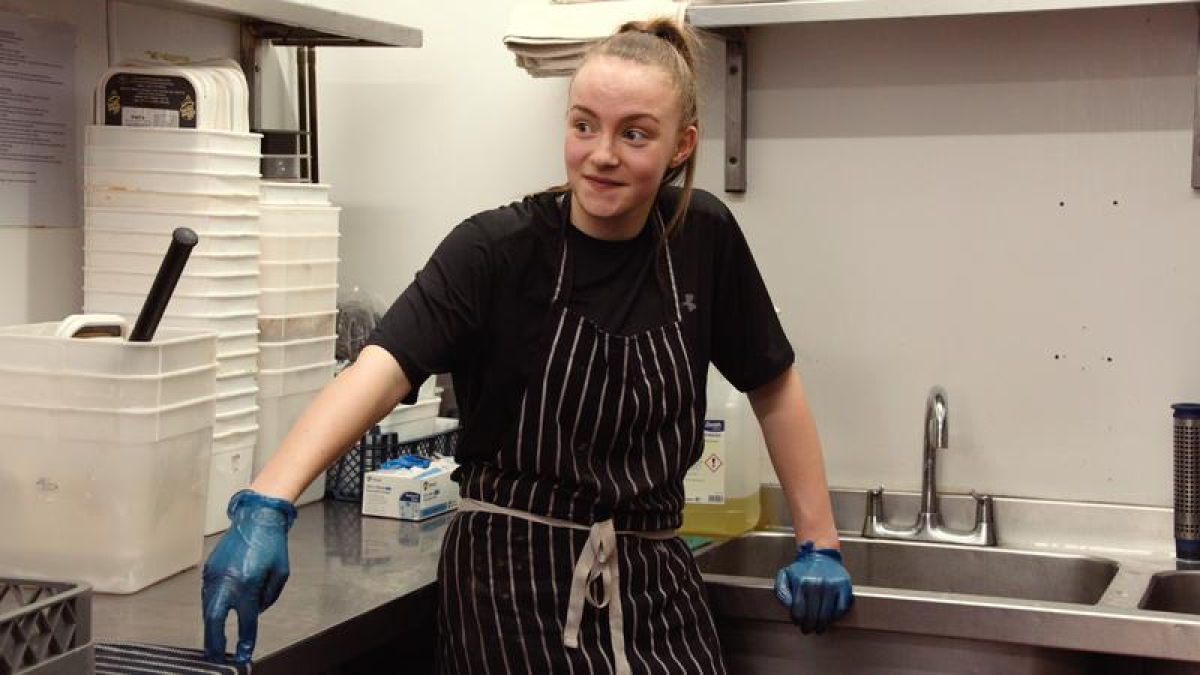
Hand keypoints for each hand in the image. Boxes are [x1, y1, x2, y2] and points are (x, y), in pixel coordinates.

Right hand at [202, 490, 296, 663]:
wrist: (257, 517)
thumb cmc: (272, 543)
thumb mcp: (280, 574)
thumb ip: (268, 598)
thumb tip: (255, 612)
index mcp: (248, 583)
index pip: (246, 621)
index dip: (246, 641)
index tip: (244, 655)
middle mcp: (227, 581)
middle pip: (214, 620)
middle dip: (213, 643)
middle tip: (215, 658)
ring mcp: (214, 575)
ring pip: (207, 609)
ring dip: (211, 627)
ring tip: (215, 642)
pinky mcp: (209, 569)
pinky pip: (207, 596)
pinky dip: (211, 608)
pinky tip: (217, 616)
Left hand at [773, 540, 853, 633]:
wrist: (820, 555)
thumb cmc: (801, 569)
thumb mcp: (784, 575)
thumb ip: (781, 592)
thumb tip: (789, 607)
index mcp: (801, 583)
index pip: (799, 612)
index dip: (798, 621)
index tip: (798, 623)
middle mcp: (817, 584)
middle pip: (813, 616)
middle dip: (809, 626)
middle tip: (808, 630)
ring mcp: (832, 585)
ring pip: (827, 615)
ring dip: (821, 625)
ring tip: (818, 628)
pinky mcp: (844, 586)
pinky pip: (841, 608)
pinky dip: (835, 617)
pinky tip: (830, 618)